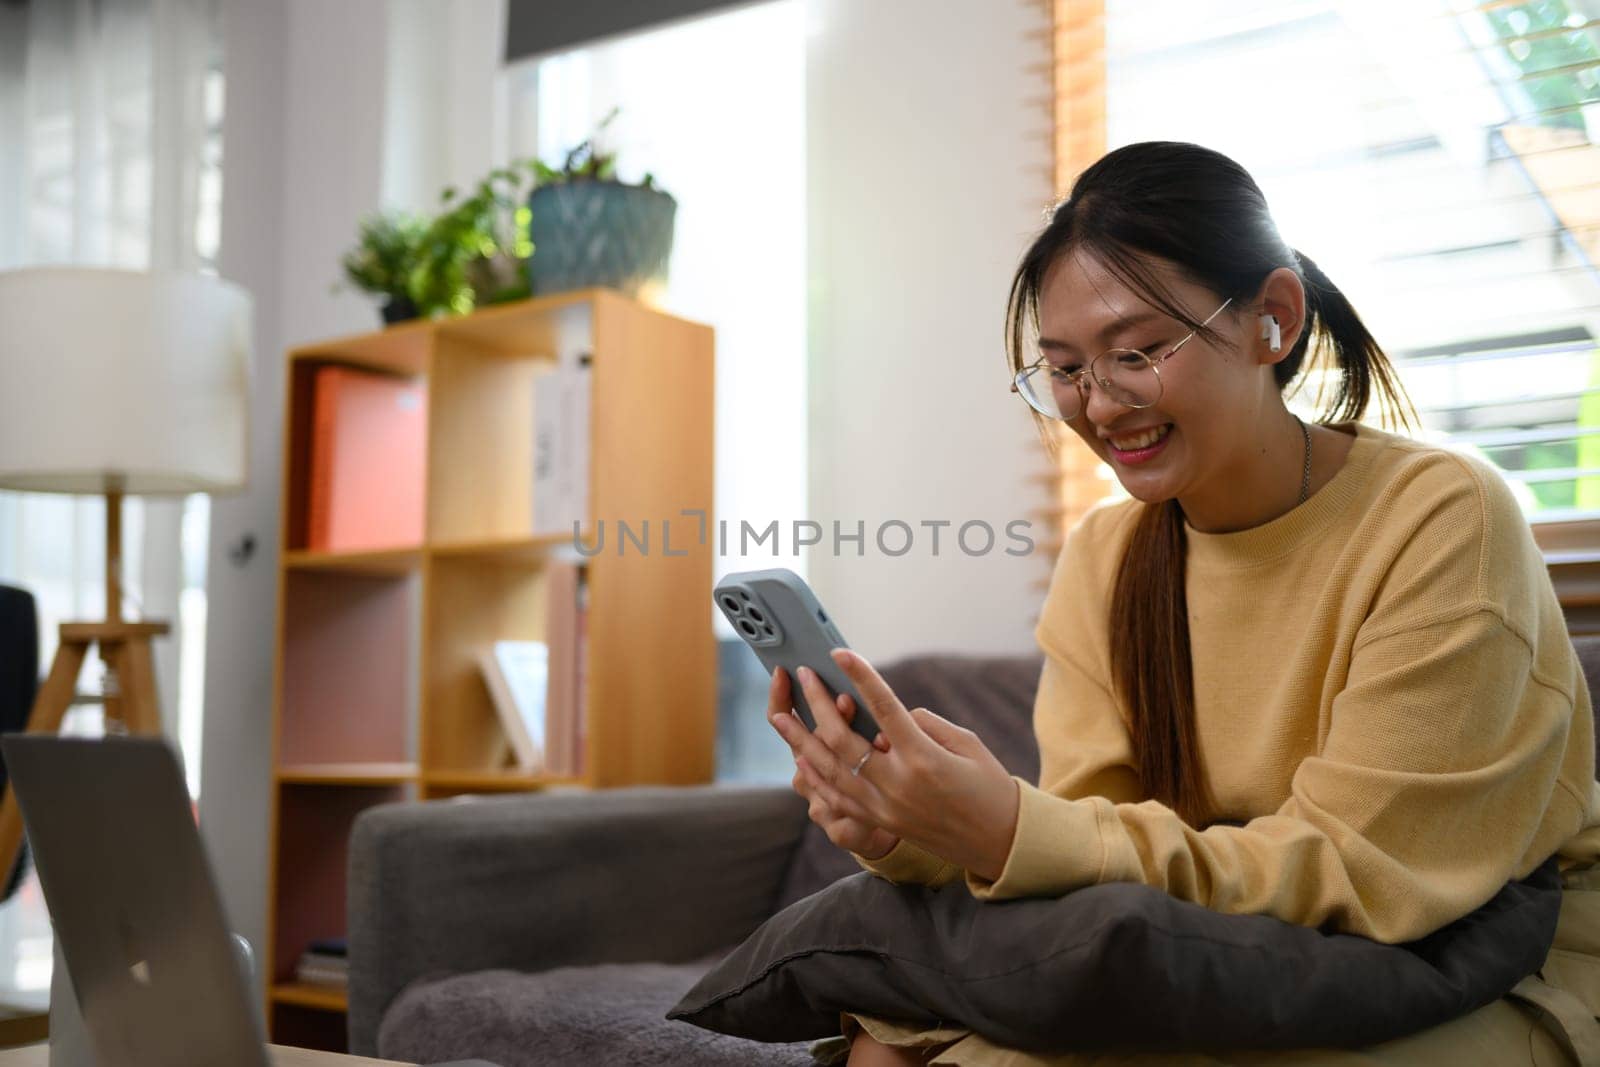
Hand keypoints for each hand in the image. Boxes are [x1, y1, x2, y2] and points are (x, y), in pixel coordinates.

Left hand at [769, 650, 1021, 882]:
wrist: (1000, 844)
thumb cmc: (990, 787)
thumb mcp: (968, 745)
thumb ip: (926, 724)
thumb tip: (892, 717)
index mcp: (924, 757)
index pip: (884, 707)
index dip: (859, 676)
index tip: (839, 653)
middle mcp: (898, 783)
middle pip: (843, 739)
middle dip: (818, 704)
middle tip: (803, 676)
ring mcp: (884, 807)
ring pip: (829, 770)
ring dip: (801, 740)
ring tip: (780, 717)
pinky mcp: (880, 822)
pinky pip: (837, 797)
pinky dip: (815, 775)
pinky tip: (800, 758)